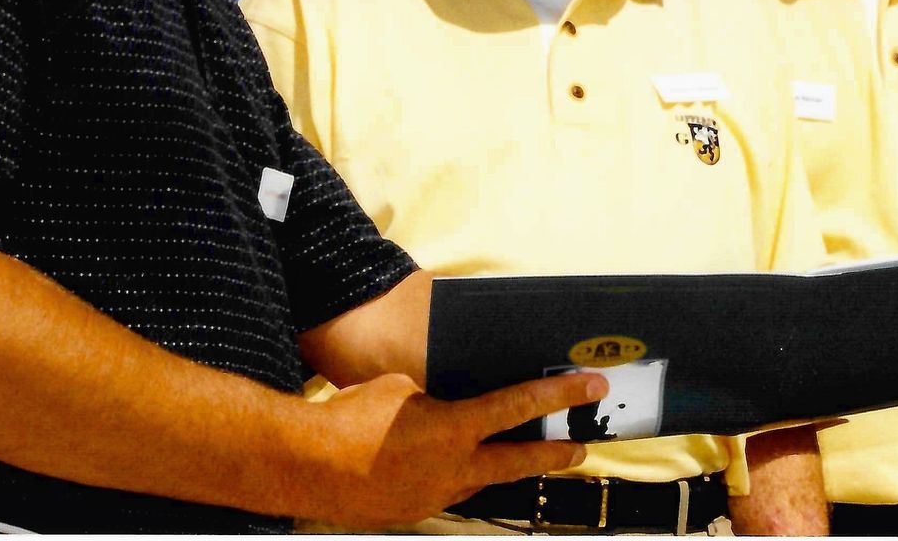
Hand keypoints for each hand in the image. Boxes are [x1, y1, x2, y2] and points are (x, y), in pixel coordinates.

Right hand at [311, 369, 608, 529]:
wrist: (306, 465)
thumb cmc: (350, 418)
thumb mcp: (403, 386)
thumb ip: (439, 393)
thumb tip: (454, 395)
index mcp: (454, 429)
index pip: (519, 407)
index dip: (560, 396)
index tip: (591, 386)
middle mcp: (454, 469)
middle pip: (518, 461)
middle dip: (553, 453)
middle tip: (579, 446)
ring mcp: (436, 495)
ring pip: (484, 479)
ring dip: (503, 466)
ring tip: (521, 454)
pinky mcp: (415, 510)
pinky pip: (450, 491)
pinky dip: (460, 476)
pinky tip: (455, 465)